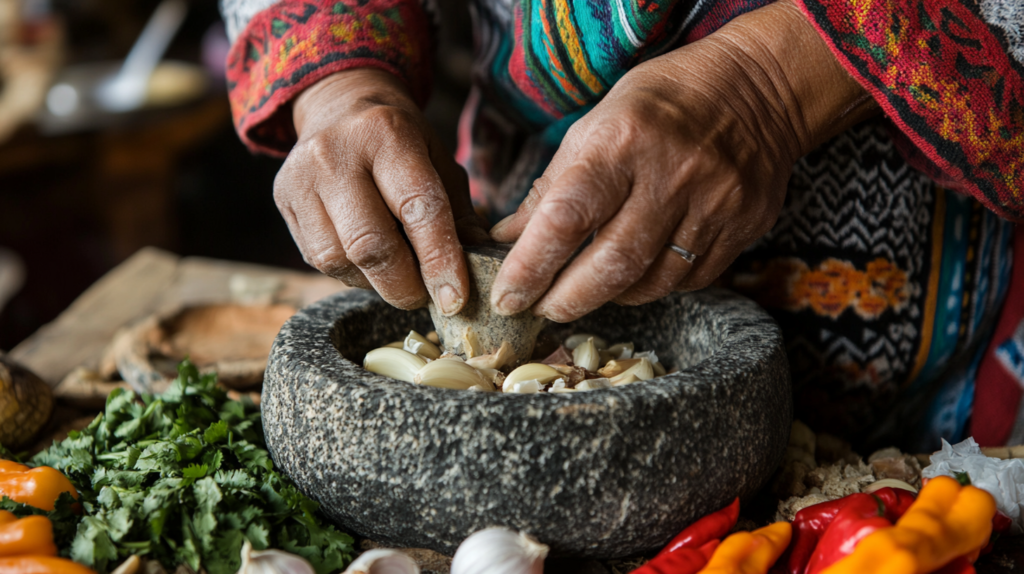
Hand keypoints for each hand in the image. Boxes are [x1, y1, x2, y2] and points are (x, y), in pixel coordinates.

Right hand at [275, 68, 488, 313]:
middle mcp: (337, 153)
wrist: (339, 106)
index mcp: (388, 134)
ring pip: (339, 259)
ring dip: (376, 284)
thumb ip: (458, 212)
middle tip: (426, 297)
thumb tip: (479, 261)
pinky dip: (352, 274)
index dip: (439, 260)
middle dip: (404, 285)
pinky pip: (318, 259)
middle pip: (371, 244)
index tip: (455, 297)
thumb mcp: (438, 161)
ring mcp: (302, 177)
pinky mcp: (283, 199)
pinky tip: (370, 266)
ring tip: (399, 279)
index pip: (418, 208)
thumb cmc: (399, 142)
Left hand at [488, 0, 877, 321]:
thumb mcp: (595, 125)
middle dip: (568, 299)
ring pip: (653, 282)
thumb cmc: (660, 105)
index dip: (531, 266)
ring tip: (586, 292)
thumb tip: (507, 241)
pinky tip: (637, 275)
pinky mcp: (744, 226)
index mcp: (623, 141)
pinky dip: (654, 286)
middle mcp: (672, 175)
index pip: (566, 218)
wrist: (756, 89)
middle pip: (612, 264)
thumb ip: (552, 187)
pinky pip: (690, 280)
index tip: (509, 296)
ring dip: (610, 297)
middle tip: (543, 309)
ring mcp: (715, 204)